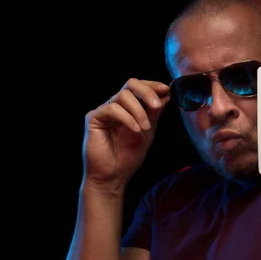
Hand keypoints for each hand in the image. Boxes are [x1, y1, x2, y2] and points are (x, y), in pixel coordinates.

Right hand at [82, 78, 169, 192]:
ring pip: (123, 95)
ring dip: (138, 110)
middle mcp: (116, 106)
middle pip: (130, 84)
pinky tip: (134, 129)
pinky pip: (112, 109)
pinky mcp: (93, 118)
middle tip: (156, 105)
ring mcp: (104, 111)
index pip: (140, 87)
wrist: (114, 176)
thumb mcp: (148, 131)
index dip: (153, 85)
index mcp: (129, 107)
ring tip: (145, 127)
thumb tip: (166, 94)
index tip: (166, 89)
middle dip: (147, 91)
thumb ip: (154, 113)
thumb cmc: (129, 156)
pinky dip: (127, 118)